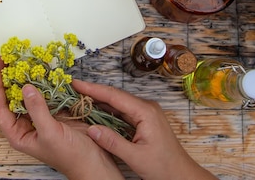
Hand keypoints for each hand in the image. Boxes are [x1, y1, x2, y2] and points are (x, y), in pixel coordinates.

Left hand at [0, 57, 123, 179]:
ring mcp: (42, 116)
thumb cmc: (70, 156)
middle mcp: (27, 124)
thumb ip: (37, 110)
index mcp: (19, 134)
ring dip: (24, 76)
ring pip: (28, 93)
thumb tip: (26, 88)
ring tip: (18, 59)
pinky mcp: (56, 110)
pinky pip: (46, 92)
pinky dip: (42, 80)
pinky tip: (40, 68)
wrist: (94, 162)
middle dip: (7, 79)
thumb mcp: (50, 133)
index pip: (0, 108)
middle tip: (4, 58)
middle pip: (11, 98)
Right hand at [73, 80, 216, 179]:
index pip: (114, 96)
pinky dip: (107, 110)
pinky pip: (122, 111)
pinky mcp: (144, 120)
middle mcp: (146, 108)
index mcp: (145, 112)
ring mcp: (145, 113)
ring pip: (118, 103)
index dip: (93, 89)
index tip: (76, 83)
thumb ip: (113, 142)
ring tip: (79, 96)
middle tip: (73, 88)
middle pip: (115, 96)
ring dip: (99, 100)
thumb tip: (91, 129)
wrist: (181, 174)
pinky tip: (95, 110)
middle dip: (93, 91)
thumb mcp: (135, 157)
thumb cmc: (163, 166)